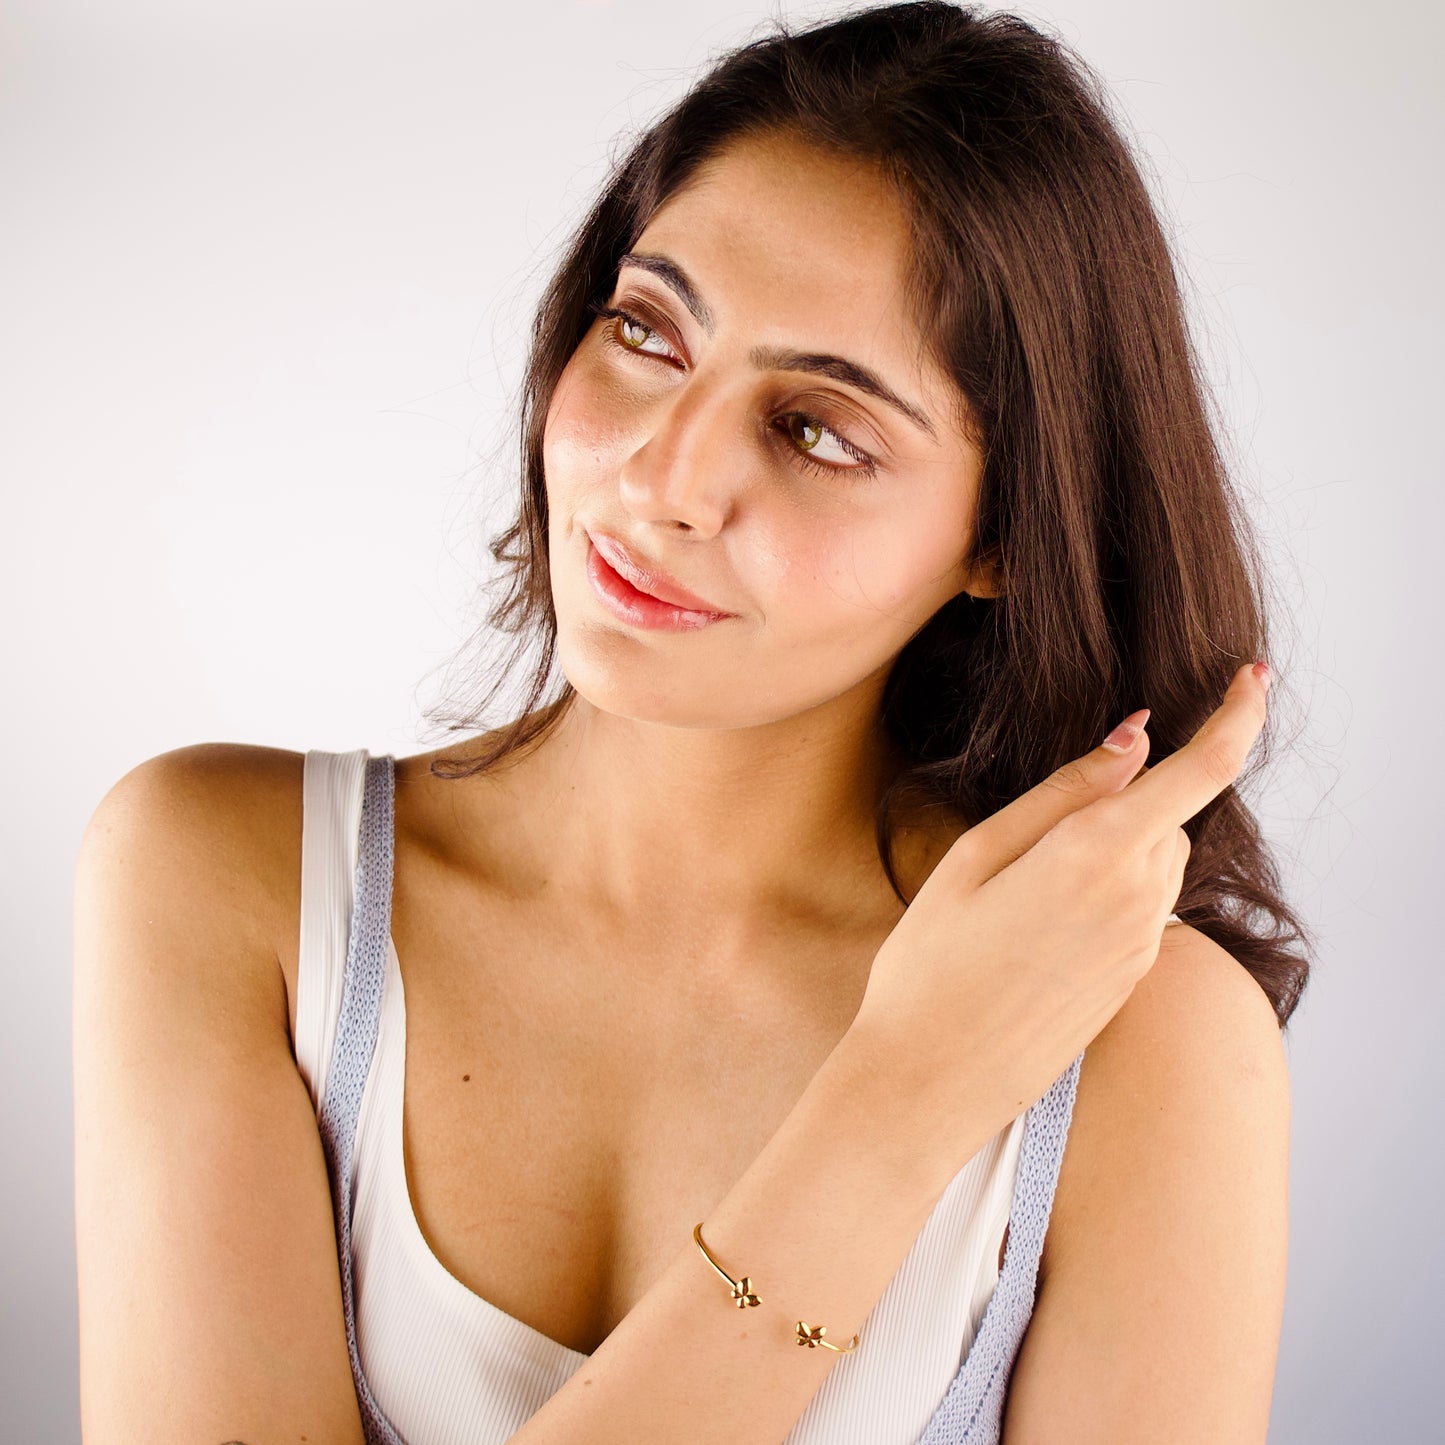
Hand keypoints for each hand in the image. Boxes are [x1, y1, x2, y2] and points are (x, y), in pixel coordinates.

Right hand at [852, 661, 1270, 1141]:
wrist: (927, 1081)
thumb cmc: (930, 967)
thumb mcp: (974, 859)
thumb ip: (1061, 795)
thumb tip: (1132, 740)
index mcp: (1096, 858)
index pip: (1201, 771)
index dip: (1238, 715)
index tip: (1255, 675)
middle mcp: (1137, 903)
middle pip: (1166, 817)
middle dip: (1125, 799)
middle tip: (1033, 833)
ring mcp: (1139, 950)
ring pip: (1156, 863)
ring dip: (1115, 848)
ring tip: (1022, 888)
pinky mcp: (1130, 984)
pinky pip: (1140, 910)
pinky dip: (1108, 892)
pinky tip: (1035, 927)